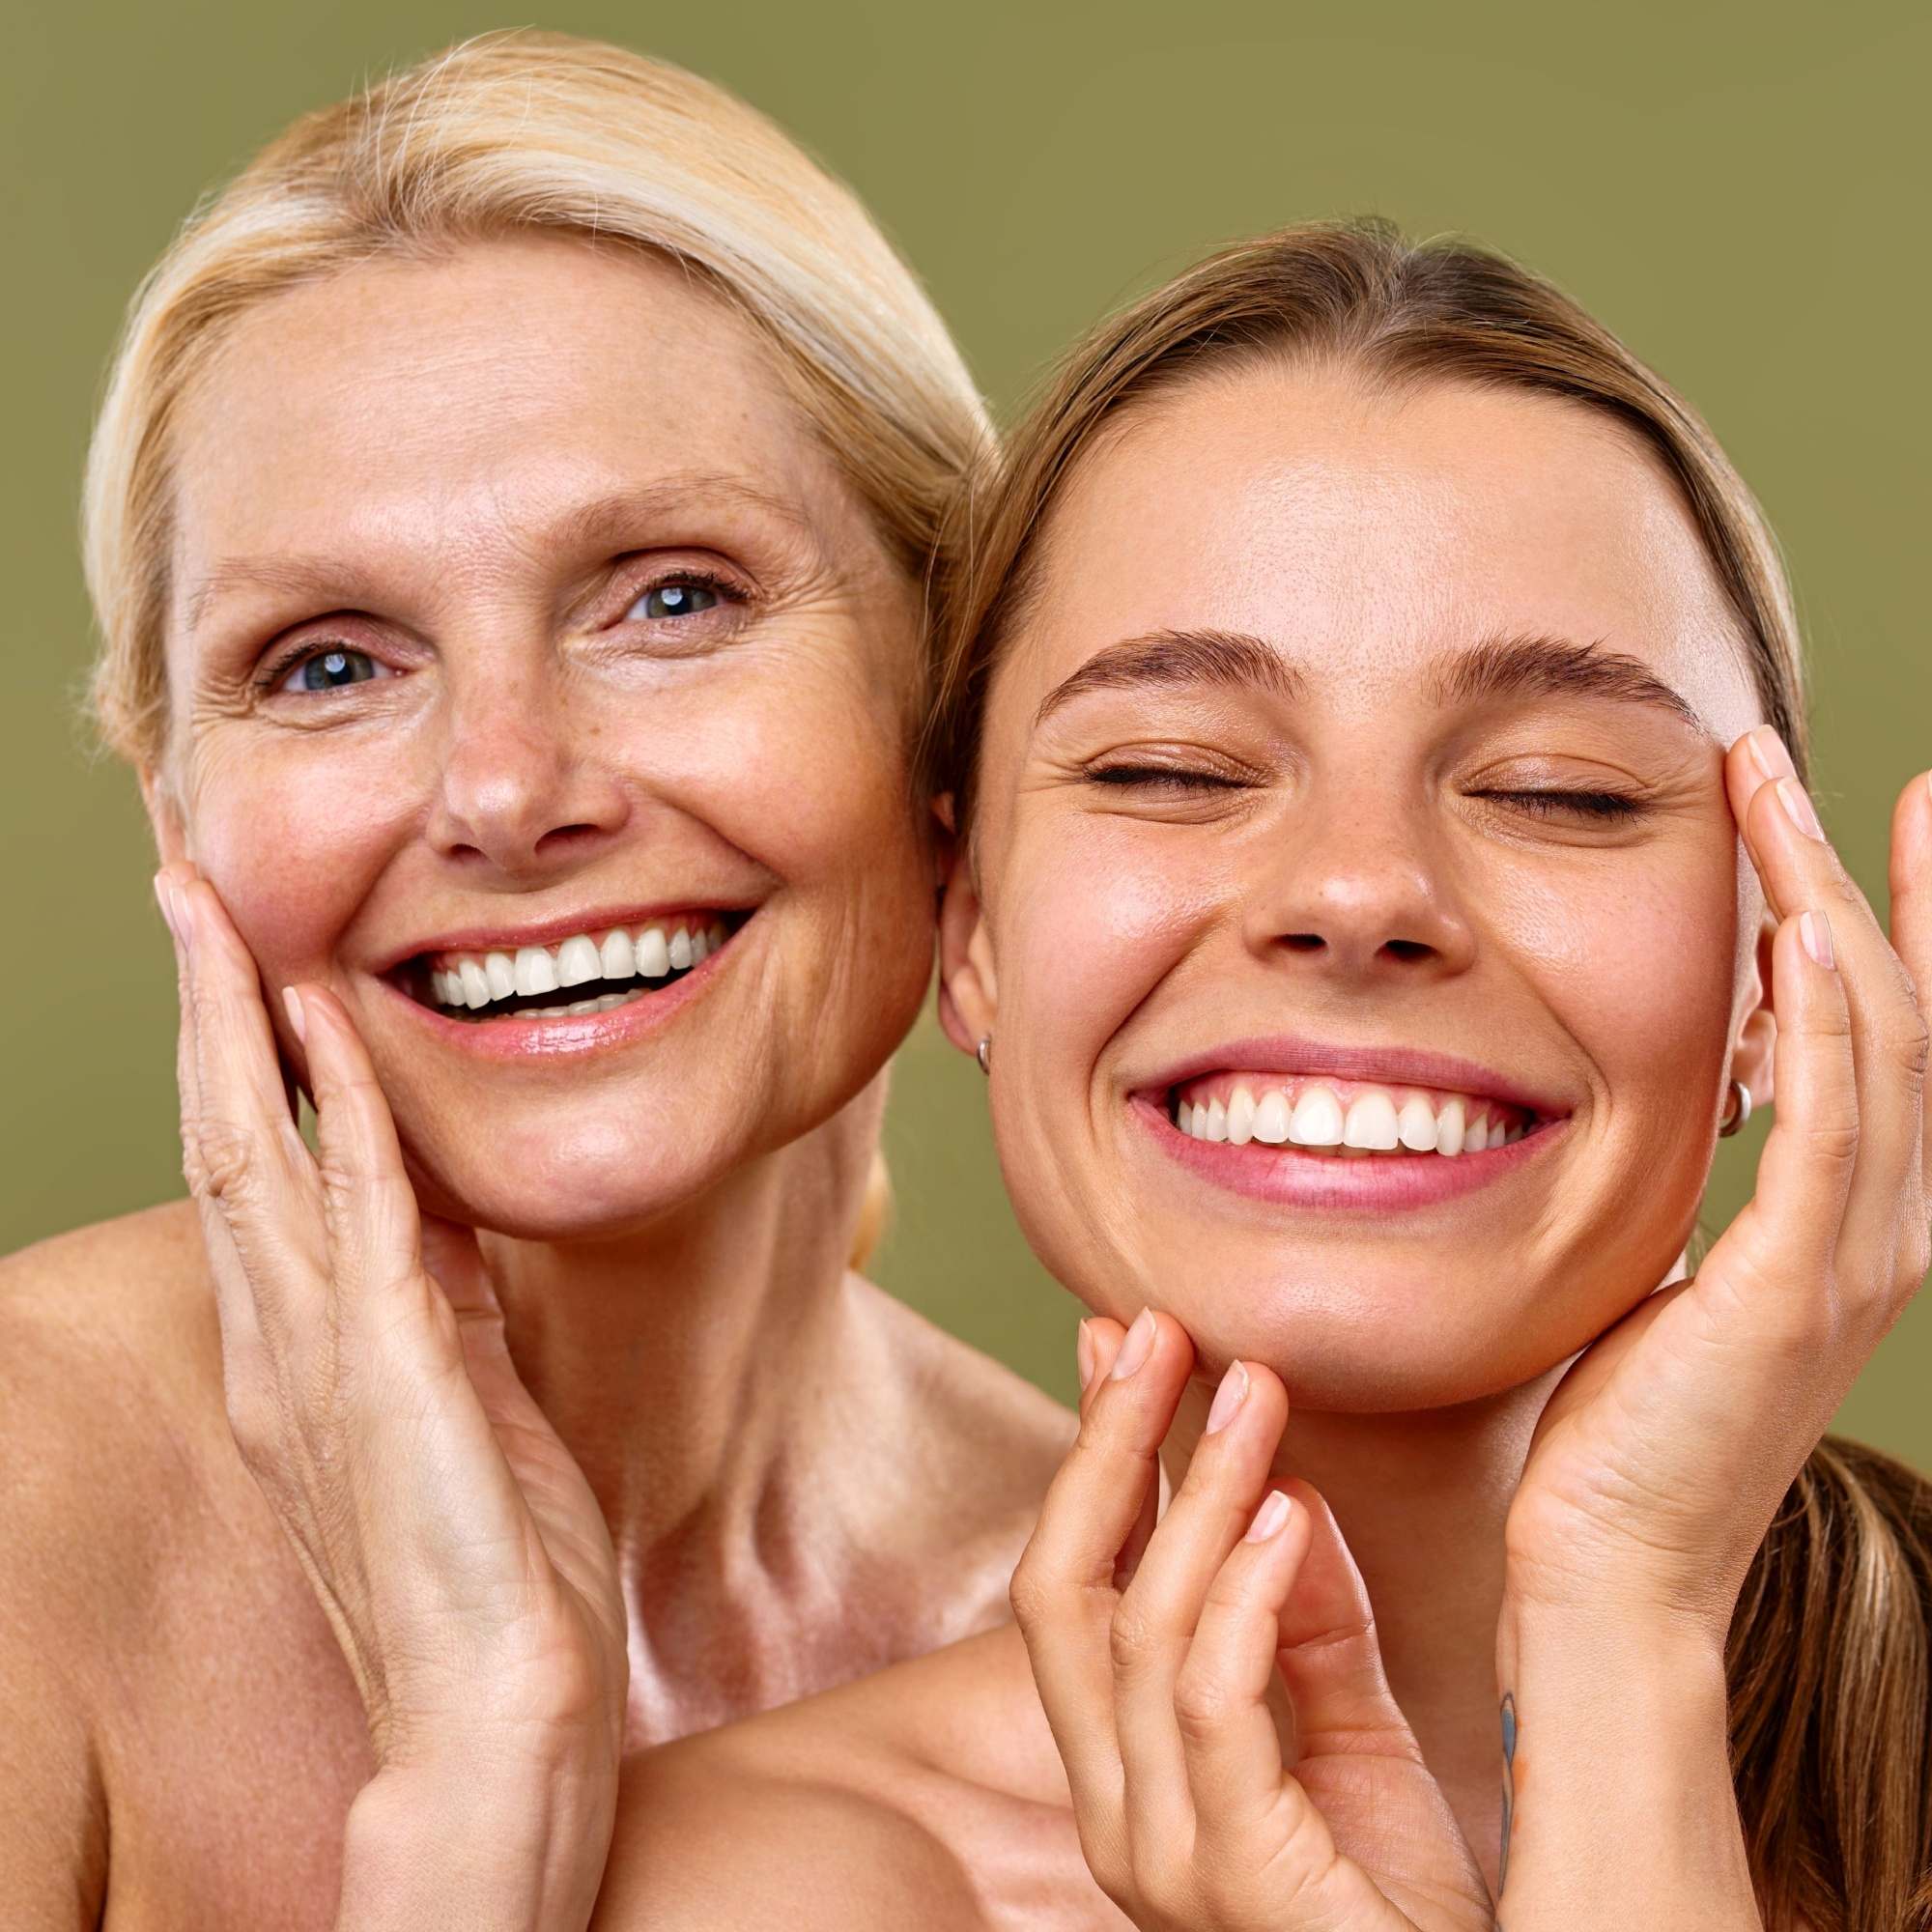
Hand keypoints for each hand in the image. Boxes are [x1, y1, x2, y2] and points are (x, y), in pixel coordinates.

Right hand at [156, 864, 627, 1891]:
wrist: (496, 1709)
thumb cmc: (488, 1566)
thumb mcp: (463, 1397)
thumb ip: (436, 1301)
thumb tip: (436, 1206)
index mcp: (298, 1351)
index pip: (252, 1167)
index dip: (236, 1055)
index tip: (239, 954)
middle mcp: (279, 1342)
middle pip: (221, 1133)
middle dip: (202, 1004)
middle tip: (182, 885)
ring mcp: (319, 1355)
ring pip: (253, 1150)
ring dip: (235, 1022)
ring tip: (214, 910)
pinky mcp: (387, 1371)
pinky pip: (358, 1210)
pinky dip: (338, 1109)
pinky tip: (323, 1024)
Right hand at [1009, 1309, 1493, 1931]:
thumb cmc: (1411, 1909)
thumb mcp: (1358, 1739)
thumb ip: (1310, 1624)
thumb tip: (1283, 1484)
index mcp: (1124, 1771)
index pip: (1069, 1582)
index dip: (1091, 1453)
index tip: (1122, 1339)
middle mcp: (1113, 1809)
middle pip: (1060, 1589)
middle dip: (1107, 1444)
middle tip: (1163, 1329)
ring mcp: (1158, 1852)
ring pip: (1138, 1629)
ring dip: (1194, 1492)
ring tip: (1252, 1393)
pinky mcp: (1230, 1880)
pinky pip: (1213, 1703)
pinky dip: (1246, 1593)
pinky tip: (1289, 1509)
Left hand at [1504, 735, 1930, 1635]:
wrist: (1610, 1567)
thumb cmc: (1620, 1432)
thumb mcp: (1669, 1275)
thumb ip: (1699, 1188)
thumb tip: (1673, 1095)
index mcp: (1846, 1225)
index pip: (1880, 1041)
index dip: (1874, 920)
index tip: (1830, 822)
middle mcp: (1880, 1229)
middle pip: (1901, 1012)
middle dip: (1858, 876)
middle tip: (1798, 765)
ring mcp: (1854, 1258)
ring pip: (1875, 1039)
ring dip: (1832, 905)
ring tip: (1783, 793)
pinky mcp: (1798, 1287)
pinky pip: (1836, 1123)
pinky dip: (1828, 1022)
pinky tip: (1796, 935)